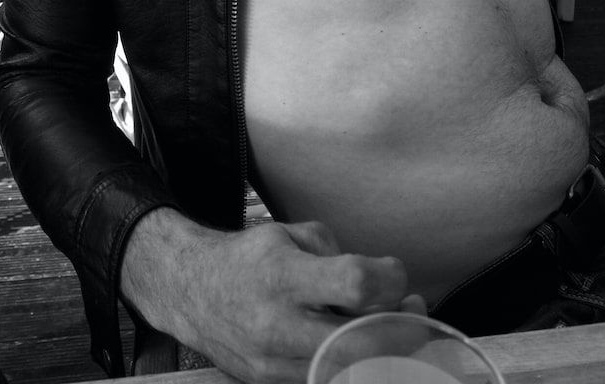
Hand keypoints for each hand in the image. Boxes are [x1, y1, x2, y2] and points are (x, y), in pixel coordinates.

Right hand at [121, 209, 424, 383]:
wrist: (192, 291)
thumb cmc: (249, 258)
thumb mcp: (291, 234)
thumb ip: (337, 255)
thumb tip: (385, 285)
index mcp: (284, 276)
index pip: (354, 283)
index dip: (389, 278)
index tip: (393, 271)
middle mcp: (278, 325)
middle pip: (361, 341)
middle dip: (400, 328)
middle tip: (411, 309)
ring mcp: (275, 364)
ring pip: (349, 370)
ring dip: (384, 351)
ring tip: (392, 326)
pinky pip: (328, 379)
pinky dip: (355, 365)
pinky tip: (362, 345)